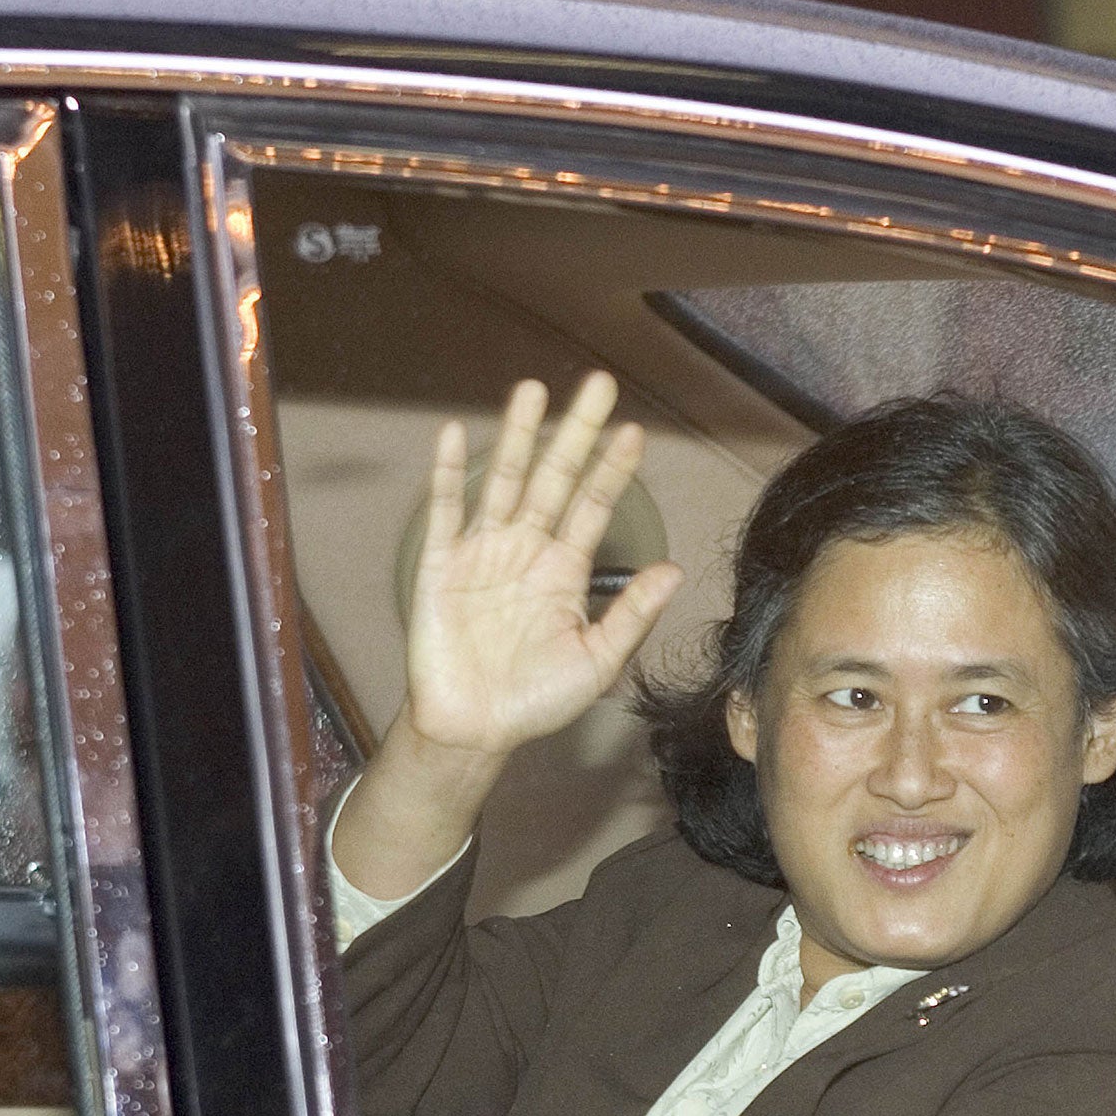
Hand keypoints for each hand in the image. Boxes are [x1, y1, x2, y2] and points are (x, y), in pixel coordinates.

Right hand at [404, 372, 682, 759]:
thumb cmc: (537, 700)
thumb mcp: (598, 661)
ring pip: (504, 482)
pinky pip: (446, 512)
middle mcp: (528, 550)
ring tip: (532, 390)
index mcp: (566, 570)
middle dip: (575, 432)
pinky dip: (447, 474)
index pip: (595, 507)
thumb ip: (632, 614)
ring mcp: (484, 553)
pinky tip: (451, 432)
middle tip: (599, 384)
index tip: (635, 432)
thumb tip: (674, 571)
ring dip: (517, 436)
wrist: (475, 731)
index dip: (613, 470)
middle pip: (555, 478)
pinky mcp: (442, 566)